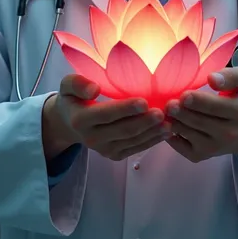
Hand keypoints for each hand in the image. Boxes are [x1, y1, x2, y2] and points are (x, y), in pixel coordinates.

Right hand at [43, 74, 171, 161]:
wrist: (69, 123)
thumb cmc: (73, 98)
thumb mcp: (67, 86)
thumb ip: (77, 83)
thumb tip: (94, 89)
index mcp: (81, 119)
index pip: (107, 114)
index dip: (126, 109)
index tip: (144, 101)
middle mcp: (92, 138)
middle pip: (124, 130)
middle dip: (145, 122)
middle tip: (163, 112)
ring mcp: (104, 149)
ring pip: (133, 141)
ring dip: (153, 133)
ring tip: (170, 122)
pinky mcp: (114, 155)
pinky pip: (136, 148)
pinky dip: (152, 140)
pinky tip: (166, 131)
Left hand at [164, 67, 237, 176]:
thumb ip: (232, 76)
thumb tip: (212, 79)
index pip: (215, 107)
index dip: (197, 101)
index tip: (184, 94)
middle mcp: (229, 133)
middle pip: (197, 120)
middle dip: (180, 111)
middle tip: (169, 103)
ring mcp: (214, 147)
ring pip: (186, 132)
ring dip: (172, 120)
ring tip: (167, 108)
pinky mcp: (200, 156)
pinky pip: (178, 145)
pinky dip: (168, 134)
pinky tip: (166, 122)